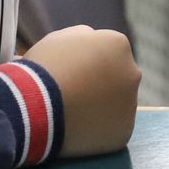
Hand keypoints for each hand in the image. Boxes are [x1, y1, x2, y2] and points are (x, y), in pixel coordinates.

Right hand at [21, 25, 140, 157]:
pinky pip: (110, 129)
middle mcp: (132, 73)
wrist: (36, 107)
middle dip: (99, 85)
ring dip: (99, 108)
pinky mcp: (124, 131)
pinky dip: (97, 130)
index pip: (107, 53)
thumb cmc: (43, 68)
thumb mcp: (59, 38)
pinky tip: (77, 130)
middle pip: (117, 78)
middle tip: (71, 96)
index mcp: (119, 45)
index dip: (86, 65)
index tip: (68, 74)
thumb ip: (82, 37)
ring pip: (116, 105)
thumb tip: (90, 41)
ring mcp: (131, 104)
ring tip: (70, 114)